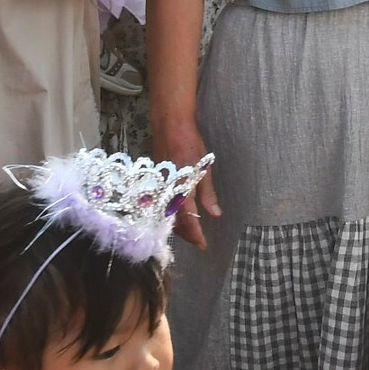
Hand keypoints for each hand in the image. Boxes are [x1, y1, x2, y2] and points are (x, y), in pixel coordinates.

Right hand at [155, 114, 220, 248]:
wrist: (169, 124)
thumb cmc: (190, 143)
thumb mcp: (204, 166)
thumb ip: (207, 193)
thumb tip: (215, 214)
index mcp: (181, 186)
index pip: (187, 218)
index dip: (195, 234)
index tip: (203, 245)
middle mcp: (166, 190)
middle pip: (173, 221)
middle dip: (186, 234)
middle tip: (198, 241)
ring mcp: (157, 187)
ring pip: (165, 215)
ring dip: (177, 226)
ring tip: (191, 233)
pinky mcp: (153, 183)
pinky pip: (159, 205)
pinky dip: (169, 215)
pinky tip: (177, 217)